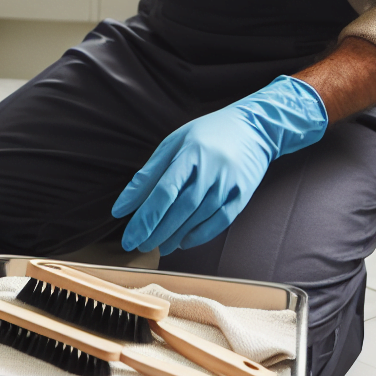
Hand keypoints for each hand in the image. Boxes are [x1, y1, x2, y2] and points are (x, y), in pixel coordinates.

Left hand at [112, 76, 327, 254]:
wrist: (253, 128)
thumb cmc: (206, 134)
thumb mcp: (173, 143)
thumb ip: (148, 174)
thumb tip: (122, 207)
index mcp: (190, 153)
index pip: (163, 191)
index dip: (145, 218)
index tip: (129, 236)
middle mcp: (211, 170)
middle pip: (180, 209)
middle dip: (157, 232)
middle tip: (139, 246)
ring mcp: (228, 184)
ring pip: (198, 219)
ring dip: (175, 237)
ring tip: (157, 246)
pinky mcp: (242, 196)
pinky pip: (219, 222)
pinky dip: (199, 235)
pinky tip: (183, 242)